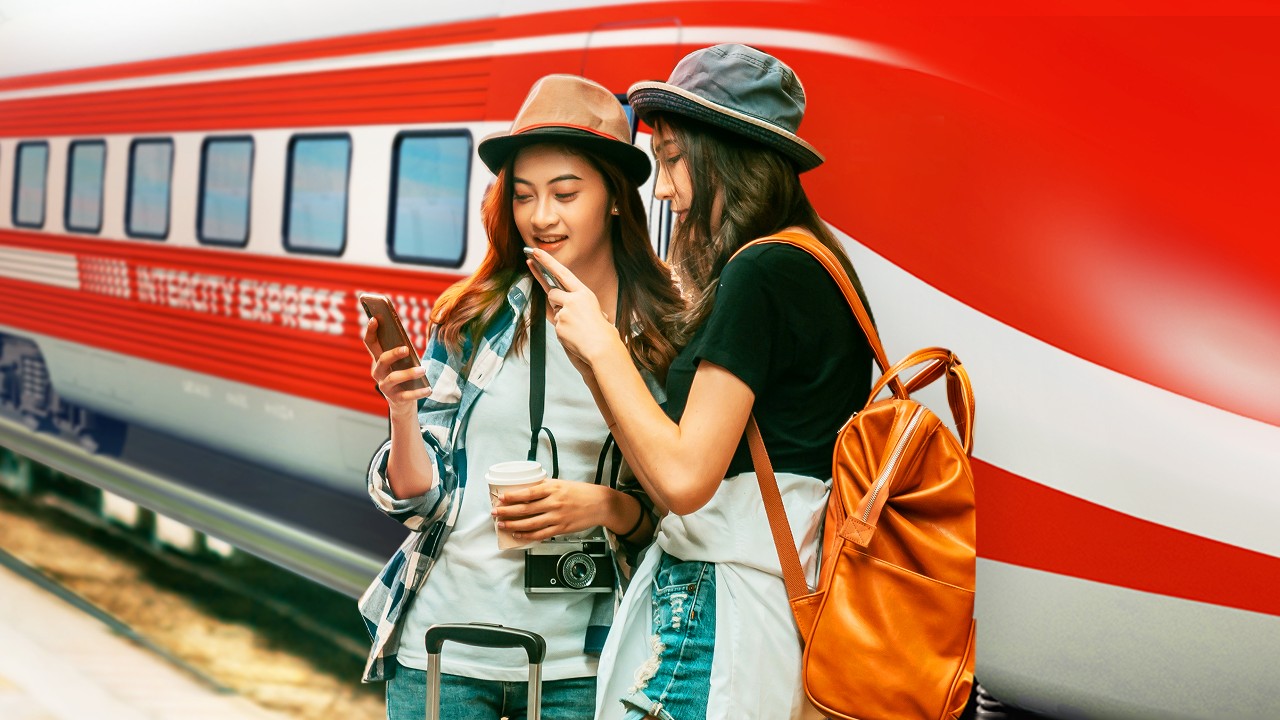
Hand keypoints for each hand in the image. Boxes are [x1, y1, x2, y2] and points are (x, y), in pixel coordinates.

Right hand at [362, 317, 431, 416]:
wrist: (402, 402)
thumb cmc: (403, 375)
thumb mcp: (401, 362)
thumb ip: (403, 351)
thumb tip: (408, 342)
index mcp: (379, 360)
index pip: (370, 343)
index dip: (370, 331)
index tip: (375, 319)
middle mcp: (378, 373)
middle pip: (382, 360)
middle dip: (393, 353)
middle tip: (406, 349)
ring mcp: (386, 386)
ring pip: (394, 378)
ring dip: (409, 373)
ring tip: (423, 370)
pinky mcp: (396, 399)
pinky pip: (407, 395)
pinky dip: (418, 392)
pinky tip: (429, 389)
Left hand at [491, 480, 608, 542]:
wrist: (600, 504)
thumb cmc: (581, 493)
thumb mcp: (562, 484)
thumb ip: (545, 486)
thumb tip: (527, 488)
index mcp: (553, 488)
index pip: (528, 492)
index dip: (512, 496)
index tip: (501, 498)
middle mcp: (554, 503)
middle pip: (525, 509)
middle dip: (507, 511)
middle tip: (495, 512)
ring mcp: (557, 517)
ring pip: (530, 523)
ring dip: (514, 525)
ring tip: (502, 525)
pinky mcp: (561, 529)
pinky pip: (540, 534)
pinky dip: (527, 535)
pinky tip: (518, 535)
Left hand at [525, 249, 620, 367]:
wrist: (602, 348)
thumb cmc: (601, 330)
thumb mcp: (594, 309)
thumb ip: (577, 303)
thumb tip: (562, 305)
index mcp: (583, 293)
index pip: (561, 272)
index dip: (546, 261)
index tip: (534, 252)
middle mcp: (573, 300)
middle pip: (552, 293)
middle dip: (556, 300)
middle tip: (565, 306)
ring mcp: (564, 313)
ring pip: (554, 311)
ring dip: (562, 317)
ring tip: (577, 326)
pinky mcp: (559, 325)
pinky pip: (556, 325)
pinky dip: (563, 330)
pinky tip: (574, 335)